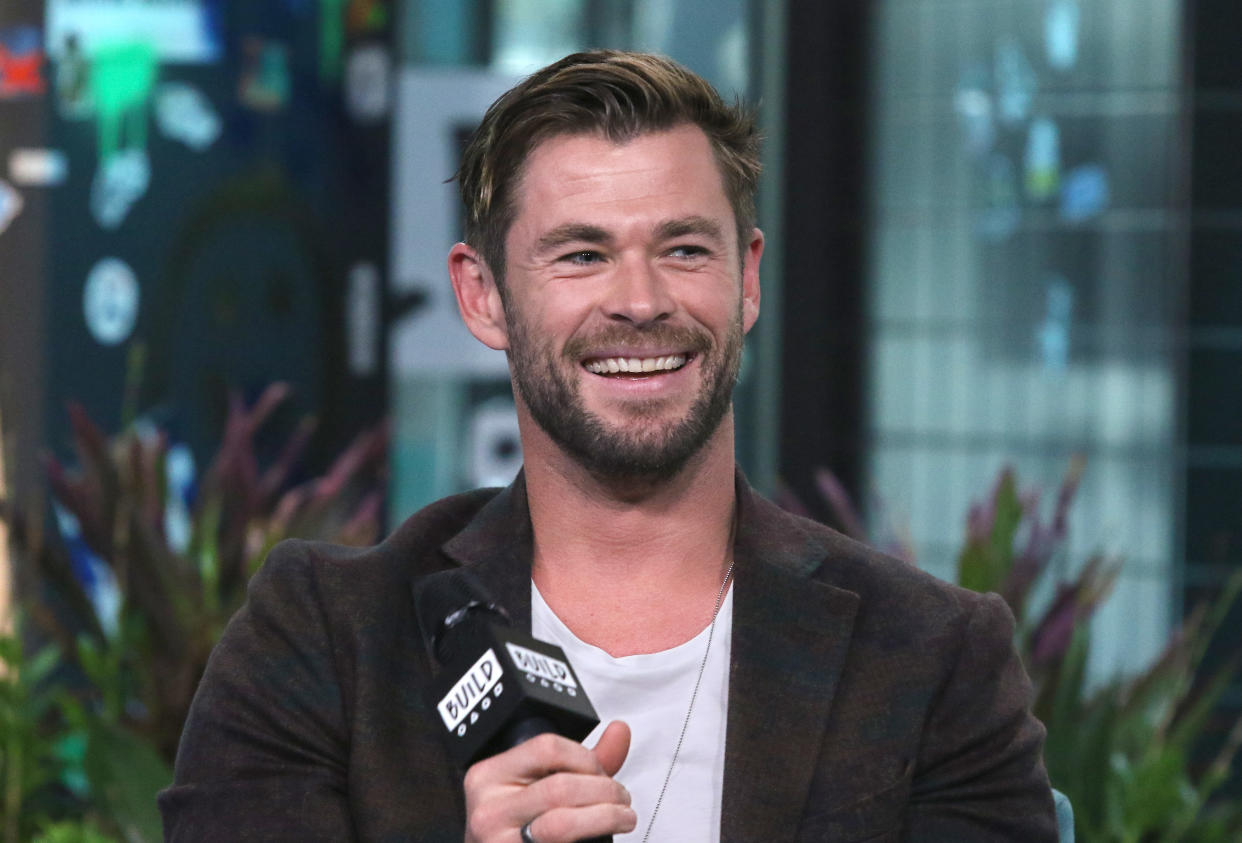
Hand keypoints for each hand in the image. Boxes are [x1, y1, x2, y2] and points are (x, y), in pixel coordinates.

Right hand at [463, 721, 635, 842]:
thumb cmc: (519, 827)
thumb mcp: (541, 787)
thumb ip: (582, 761)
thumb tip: (620, 730)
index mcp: (489, 776)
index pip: (546, 748)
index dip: (587, 759)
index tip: (603, 772)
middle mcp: (488, 808)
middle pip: (560, 787)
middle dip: (604, 790)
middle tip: (621, 798)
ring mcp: (497, 840)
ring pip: (562, 823)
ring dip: (606, 817)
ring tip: (623, 817)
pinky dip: (593, 838)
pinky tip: (606, 835)